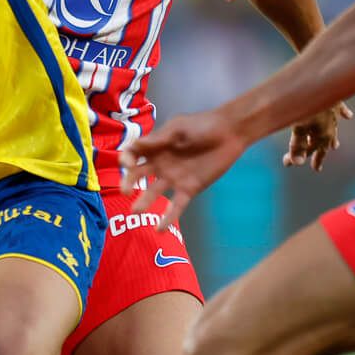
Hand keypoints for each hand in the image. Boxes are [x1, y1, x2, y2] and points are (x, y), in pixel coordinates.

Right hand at [122, 108, 248, 227]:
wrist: (228, 134)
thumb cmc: (202, 125)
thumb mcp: (179, 127)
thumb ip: (159, 138)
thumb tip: (136, 144)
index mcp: (155, 147)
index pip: (134, 154)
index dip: (127, 159)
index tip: (126, 164)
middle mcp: (161, 164)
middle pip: (139, 175)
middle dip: (129, 182)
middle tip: (125, 191)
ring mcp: (174, 178)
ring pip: (154, 193)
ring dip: (144, 202)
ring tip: (135, 211)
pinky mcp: (188, 189)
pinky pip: (176, 206)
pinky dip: (167, 217)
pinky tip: (159, 229)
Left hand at [284, 101, 350, 170]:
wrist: (324, 77)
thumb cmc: (307, 101)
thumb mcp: (298, 125)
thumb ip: (298, 144)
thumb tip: (296, 164)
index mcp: (323, 135)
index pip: (310, 151)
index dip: (298, 157)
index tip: (287, 163)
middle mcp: (331, 126)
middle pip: (324, 143)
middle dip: (318, 153)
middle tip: (316, 165)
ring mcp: (334, 113)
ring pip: (334, 129)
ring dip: (332, 138)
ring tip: (335, 147)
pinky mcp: (335, 99)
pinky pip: (341, 109)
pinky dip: (344, 113)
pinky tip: (349, 116)